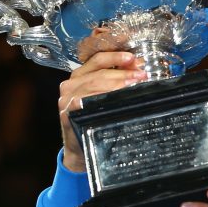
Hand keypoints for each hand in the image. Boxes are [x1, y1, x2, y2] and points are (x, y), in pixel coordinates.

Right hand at [58, 30, 143, 171]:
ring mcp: (66, 98)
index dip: (115, 57)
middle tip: (141, 75)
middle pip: (99, 72)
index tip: (133, 58)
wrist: (80, 148)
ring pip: (94, 84)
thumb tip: (137, 71)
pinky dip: (101, 97)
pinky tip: (115, 98)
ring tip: (135, 85)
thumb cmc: (96, 120)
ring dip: (117, 83)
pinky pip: (84, 100)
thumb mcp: (105, 98)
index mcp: (79, 77)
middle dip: (122, 73)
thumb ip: (115, 84)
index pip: (97, 60)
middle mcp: (70, 84)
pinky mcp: (66, 112)